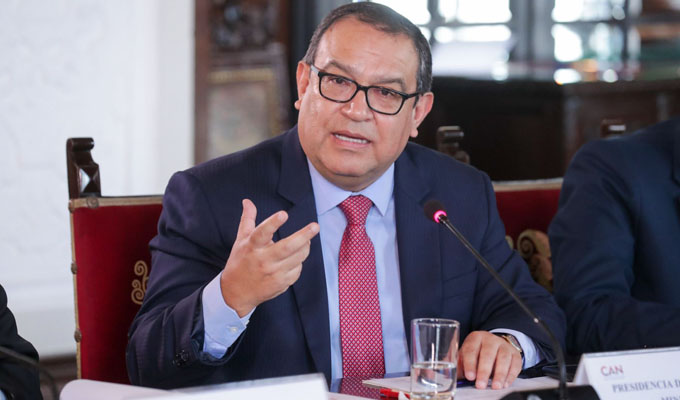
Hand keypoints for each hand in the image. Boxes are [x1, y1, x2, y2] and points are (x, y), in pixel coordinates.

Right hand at [220, 199, 319, 316]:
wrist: (236, 293)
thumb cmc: (240, 262)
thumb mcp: (241, 240)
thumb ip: (248, 219)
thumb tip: (247, 201)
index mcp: (251, 246)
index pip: (262, 233)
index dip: (273, 223)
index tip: (284, 214)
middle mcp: (262, 260)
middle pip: (287, 247)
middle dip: (303, 236)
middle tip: (315, 226)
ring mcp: (273, 273)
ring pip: (297, 258)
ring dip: (305, 246)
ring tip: (307, 239)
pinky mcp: (281, 284)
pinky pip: (297, 270)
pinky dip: (299, 261)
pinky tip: (294, 258)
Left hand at [457, 331, 522, 389]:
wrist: (496, 347)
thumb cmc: (476, 354)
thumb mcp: (464, 356)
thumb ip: (455, 364)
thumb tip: (439, 374)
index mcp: (475, 338)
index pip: (471, 349)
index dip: (470, 364)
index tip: (469, 376)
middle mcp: (490, 339)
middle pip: (488, 353)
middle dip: (484, 371)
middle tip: (480, 385)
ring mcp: (504, 346)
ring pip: (503, 358)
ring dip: (499, 374)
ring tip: (495, 387)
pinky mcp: (515, 354)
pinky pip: (515, 364)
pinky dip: (510, 375)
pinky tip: (505, 384)